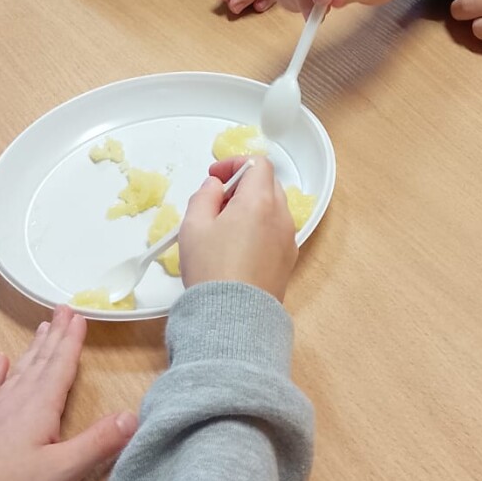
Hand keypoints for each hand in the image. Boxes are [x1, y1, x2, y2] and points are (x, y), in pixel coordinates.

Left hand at [0, 306, 136, 480]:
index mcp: (41, 406)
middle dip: (55, 335)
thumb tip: (132, 415)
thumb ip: (99, 442)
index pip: (62, 366)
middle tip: (63, 309)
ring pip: (19, 370)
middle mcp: (17, 400)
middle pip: (42, 361)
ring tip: (42, 327)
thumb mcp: (63, 471)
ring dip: (33, 349)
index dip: (73, 341)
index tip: (80, 316)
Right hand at [178, 156, 297, 301]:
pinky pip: (276, 232)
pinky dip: (260, 228)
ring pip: (273, 208)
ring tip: (224, 228)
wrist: (234, 316)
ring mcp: (288, 239)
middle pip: (267, 184)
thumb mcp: (193, 226)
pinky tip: (237, 247)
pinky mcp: (288, 260)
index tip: (215, 176)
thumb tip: (215, 187)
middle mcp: (281, 217)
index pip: (258, 164)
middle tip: (217, 201)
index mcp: (259, 201)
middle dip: (243, 185)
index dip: (235, 164)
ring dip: (252, 207)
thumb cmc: (212, 269)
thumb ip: (204, 196)